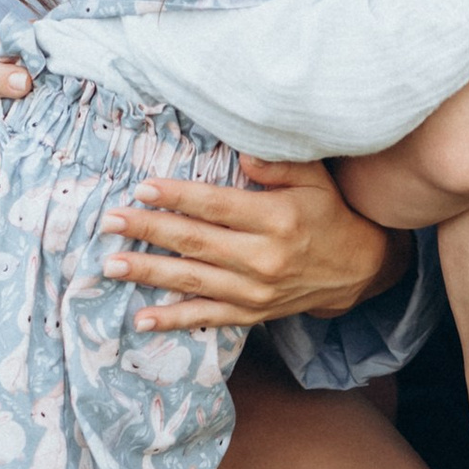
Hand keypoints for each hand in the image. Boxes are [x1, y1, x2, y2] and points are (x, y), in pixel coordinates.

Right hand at [0, 40, 28, 212]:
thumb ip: (26, 40)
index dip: (0, 81)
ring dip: (7, 187)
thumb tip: (62, 35)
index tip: (25, 82)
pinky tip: (35, 221)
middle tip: (39, 155)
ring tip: (45, 190)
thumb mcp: (1, 49)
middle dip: (2, 150)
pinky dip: (5, 216)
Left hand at [102, 157, 404, 335]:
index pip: (216, 206)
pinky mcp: (253, 313)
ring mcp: (256, 291)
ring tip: (112, 265)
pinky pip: (207, 317)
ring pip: (193, 281)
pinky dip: (174, 319)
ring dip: (149, 273)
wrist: (358, 268)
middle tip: (110, 223)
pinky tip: (142, 318)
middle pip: (195, 243)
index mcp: (277, 220)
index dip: (177, 197)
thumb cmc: (329, 213)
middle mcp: (263, 259)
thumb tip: (240, 149)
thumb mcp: (315, 179)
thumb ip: (277, 163)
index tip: (142, 188)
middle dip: (149, 231)